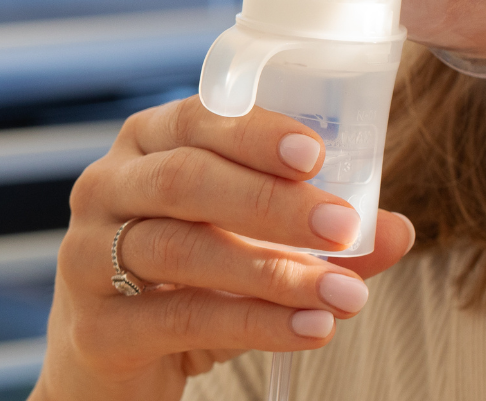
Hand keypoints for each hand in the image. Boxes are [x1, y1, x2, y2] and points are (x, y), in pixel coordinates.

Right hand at [31, 96, 416, 400]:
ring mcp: (87, 256)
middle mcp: (106, 187)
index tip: (316, 153)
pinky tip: (309, 328)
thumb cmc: (185, 283)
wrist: (110, 367)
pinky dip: (254, 324)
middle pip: (185, 179)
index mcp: (145, 146)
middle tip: (342, 226)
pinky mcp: (96, 327)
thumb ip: (316, 236)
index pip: (196, 118)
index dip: (254, 132)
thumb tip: (398, 229)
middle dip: (271, 201)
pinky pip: (180, 317)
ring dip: (273, 270)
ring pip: (182, 250)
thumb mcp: (250, 248)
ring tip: (343, 292)